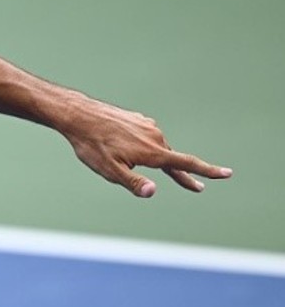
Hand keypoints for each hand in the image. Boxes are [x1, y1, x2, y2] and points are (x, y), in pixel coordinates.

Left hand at [60, 99, 231, 196]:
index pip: (185, 164)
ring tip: (131, 164)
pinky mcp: (138, 119)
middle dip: (181, 175)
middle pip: (173, 160)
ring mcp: (148, 126)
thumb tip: (153, 192)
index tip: (227, 174)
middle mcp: (155, 137)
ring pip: (157, 149)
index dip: (207, 171)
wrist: (79, 114)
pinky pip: (146, 138)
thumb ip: (133, 183)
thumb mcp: (109, 170)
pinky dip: (142, 146)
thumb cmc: (92, 146)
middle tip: (197, 187)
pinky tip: (125, 146)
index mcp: (152, 152)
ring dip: (153, 160)